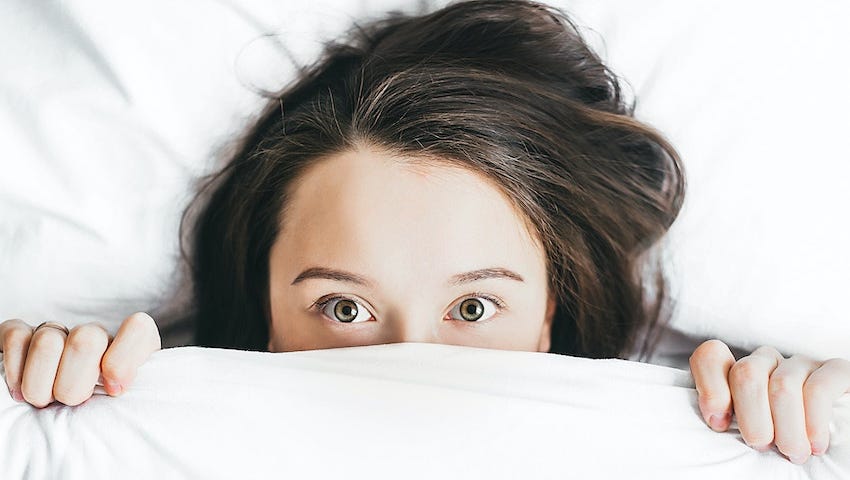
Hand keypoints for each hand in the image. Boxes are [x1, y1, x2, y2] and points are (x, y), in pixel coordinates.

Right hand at [0, 312, 160, 407]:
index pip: (138, 329)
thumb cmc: (99, 413)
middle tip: (71, 403)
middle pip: (86, 340)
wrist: (59, 414)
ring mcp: (59, 332)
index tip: (113, 390)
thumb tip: (115, 387)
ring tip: (44, 401)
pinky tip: (20, 391)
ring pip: (48, 342)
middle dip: (74, 384)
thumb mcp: (124, 408)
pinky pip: (16, 337)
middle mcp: (95, 335)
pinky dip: (15, 370)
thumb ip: (128, 396)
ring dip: (41, 384)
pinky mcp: (23, 335)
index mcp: (129, 348)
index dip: (124, 359)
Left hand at [690, 339, 849, 463]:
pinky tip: (815, 444)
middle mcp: (767, 361)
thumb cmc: (778, 441)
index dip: (710, 389)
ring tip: (792, 452)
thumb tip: (716, 421)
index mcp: (738, 372)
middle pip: (746, 373)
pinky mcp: (834, 371)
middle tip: (761, 445)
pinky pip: (818, 389)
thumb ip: (725, 418)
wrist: (833, 448)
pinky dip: (813, 421)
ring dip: (786, 428)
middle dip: (752, 417)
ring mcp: (800, 364)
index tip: (719, 424)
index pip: (711, 357)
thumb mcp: (745, 430)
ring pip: (782, 385)